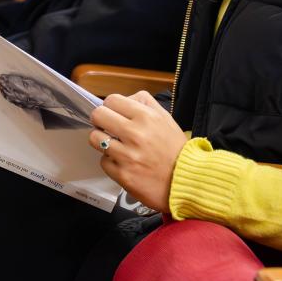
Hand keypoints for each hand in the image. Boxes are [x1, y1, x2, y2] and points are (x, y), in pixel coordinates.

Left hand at [89, 91, 187, 212]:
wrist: (186, 180)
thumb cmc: (176, 150)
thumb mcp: (166, 118)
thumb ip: (144, 103)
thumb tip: (122, 101)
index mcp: (146, 116)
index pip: (111, 100)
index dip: (110, 106)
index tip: (113, 113)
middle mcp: (135, 134)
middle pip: (98, 115)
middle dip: (101, 121)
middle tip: (107, 127)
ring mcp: (127, 155)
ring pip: (95, 138)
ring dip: (102, 141)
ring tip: (114, 145)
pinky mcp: (123, 174)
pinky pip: (103, 161)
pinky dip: (111, 162)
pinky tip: (123, 162)